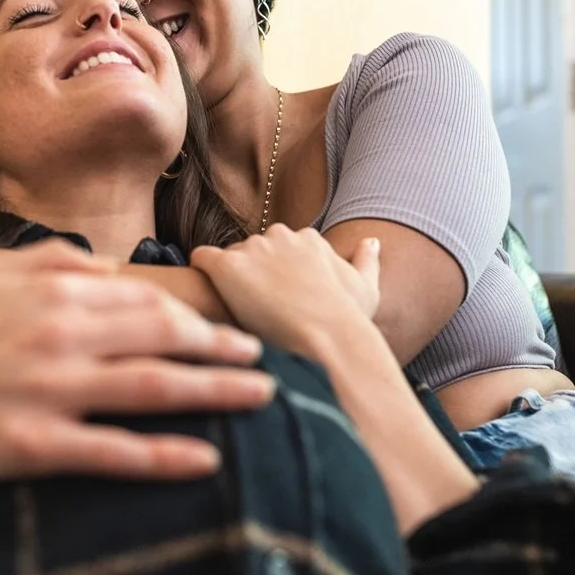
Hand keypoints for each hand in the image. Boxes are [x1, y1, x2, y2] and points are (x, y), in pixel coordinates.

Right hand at [0, 269, 274, 484]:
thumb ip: (54, 264)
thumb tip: (107, 266)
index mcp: (56, 296)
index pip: (147, 304)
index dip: (199, 319)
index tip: (235, 331)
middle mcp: (62, 338)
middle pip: (163, 340)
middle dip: (223, 351)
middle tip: (266, 363)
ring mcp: (50, 392)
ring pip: (152, 389)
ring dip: (215, 394)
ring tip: (261, 400)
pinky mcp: (35, 444)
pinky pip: (113, 451)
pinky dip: (164, 455)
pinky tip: (206, 459)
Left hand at [189, 225, 381, 366]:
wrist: (327, 338)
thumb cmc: (348, 321)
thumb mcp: (367, 288)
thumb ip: (366, 261)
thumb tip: (372, 240)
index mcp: (308, 239)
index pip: (280, 248)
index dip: (275, 275)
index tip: (275, 300)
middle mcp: (279, 236)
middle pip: (252, 251)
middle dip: (251, 276)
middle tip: (253, 310)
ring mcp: (252, 249)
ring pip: (229, 257)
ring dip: (228, 280)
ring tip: (229, 310)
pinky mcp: (227, 266)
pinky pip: (202, 258)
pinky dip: (201, 273)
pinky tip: (206, 295)